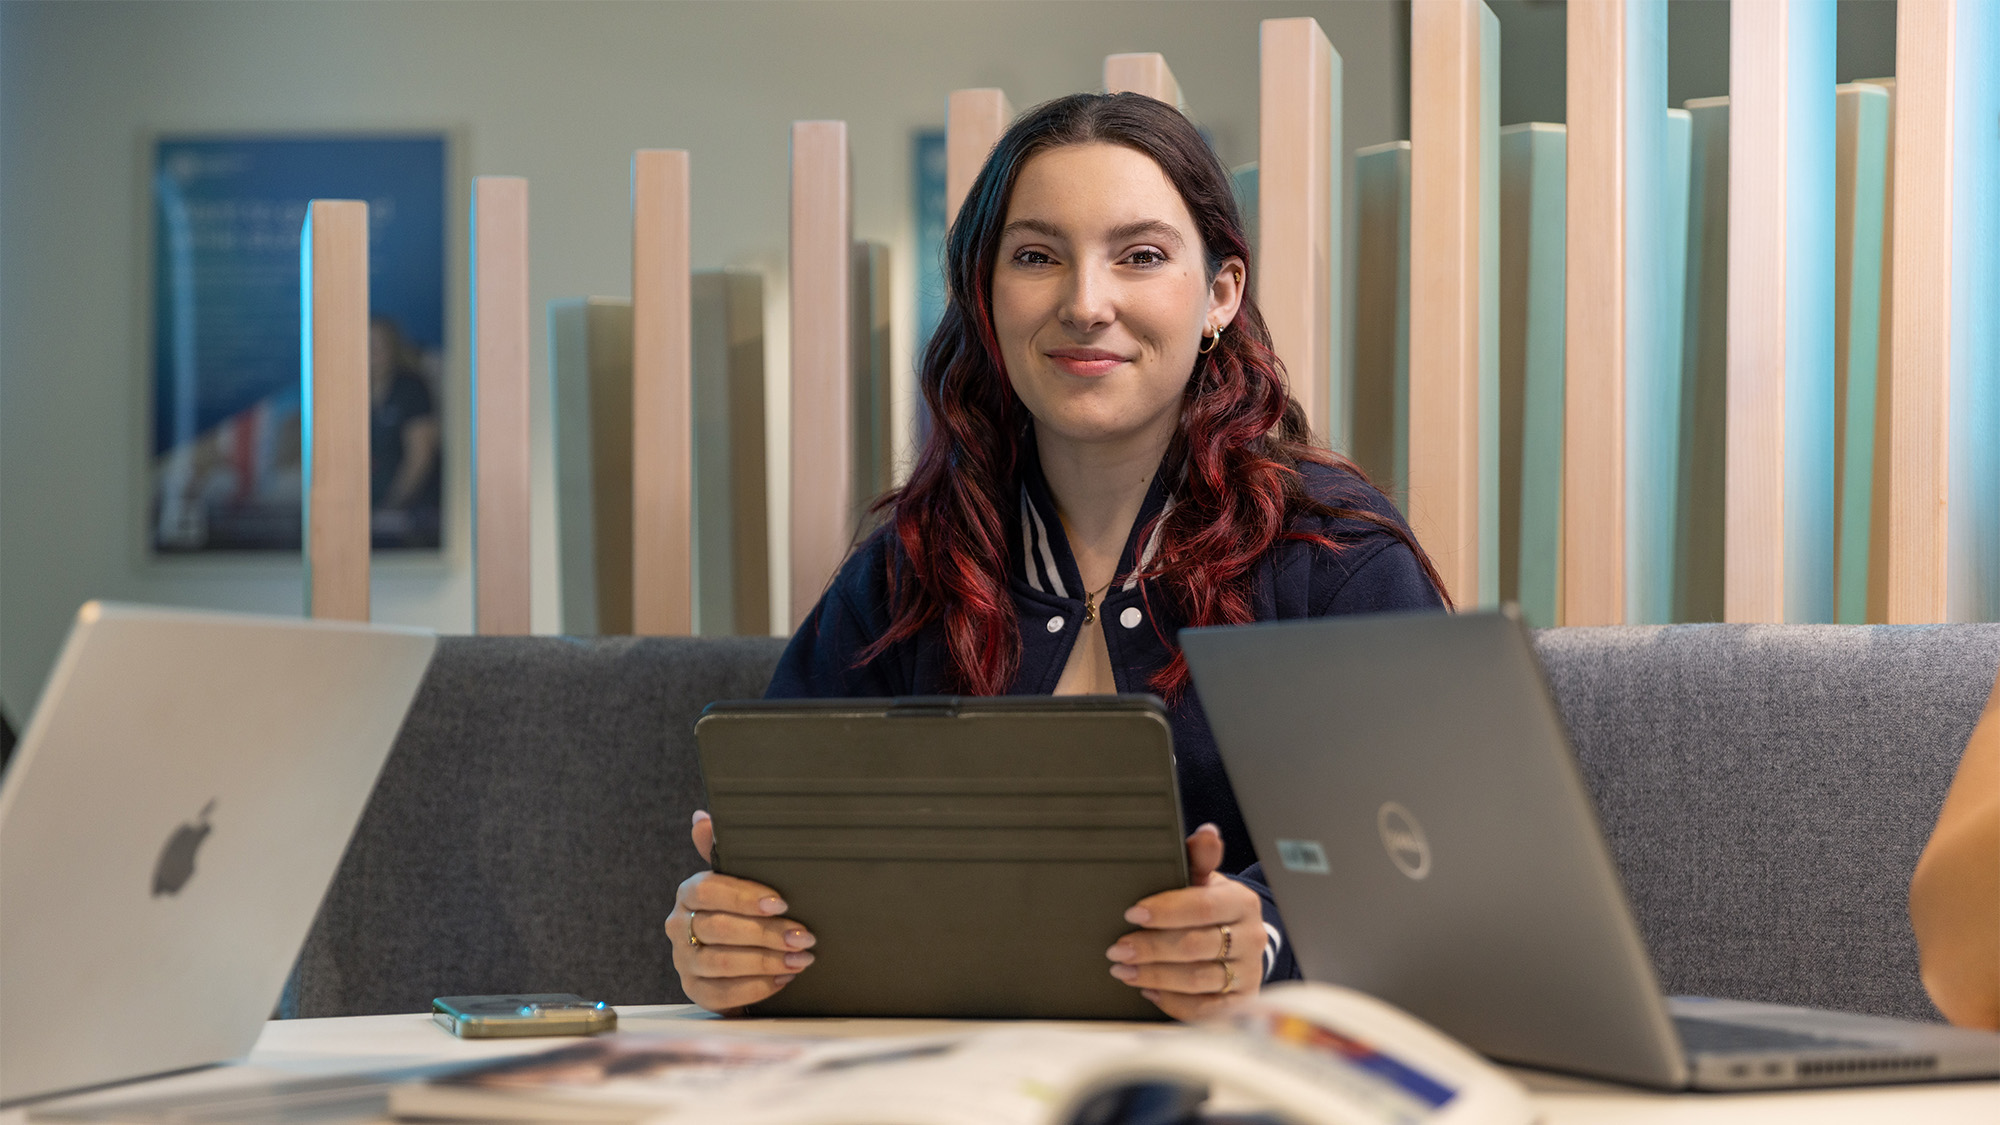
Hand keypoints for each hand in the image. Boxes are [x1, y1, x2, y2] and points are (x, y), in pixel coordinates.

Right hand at [666, 810, 817, 1013]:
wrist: (741, 952)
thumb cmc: (744, 908)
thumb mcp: (741, 877)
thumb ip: (723, 849)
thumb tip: (701, 818)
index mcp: (690, 892)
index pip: (709, 890)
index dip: (745, 897)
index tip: (781, 903)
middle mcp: (679, 926)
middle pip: (719, 929)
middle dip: (767, 934)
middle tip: (803, 937)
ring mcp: (684, 961)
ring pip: (723, 963)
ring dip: (767, 962)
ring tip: (800, 959)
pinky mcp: (695, 990)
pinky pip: (722, 994)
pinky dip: (756, 988)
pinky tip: (782, 979)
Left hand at [1105, 822, 1264, 1020]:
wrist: (1236, 938)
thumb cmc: (1209, 906)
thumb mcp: (1203, 879)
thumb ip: (1199, 857)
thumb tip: (1207, 832)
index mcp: (1241, 902)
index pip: (1202, 907)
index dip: (1165, 911)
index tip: (1132, 913)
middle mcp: (1252, 938)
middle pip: (1196, 946)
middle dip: (1150, 948)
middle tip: (1117, 949)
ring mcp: (1249, 972)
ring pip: (1198, 980)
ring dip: (1155, 976)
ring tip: (1123, 970)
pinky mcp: (1241, 1001)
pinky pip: (1205, 1010)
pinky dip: (1173, 1002)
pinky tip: (1149, 990)